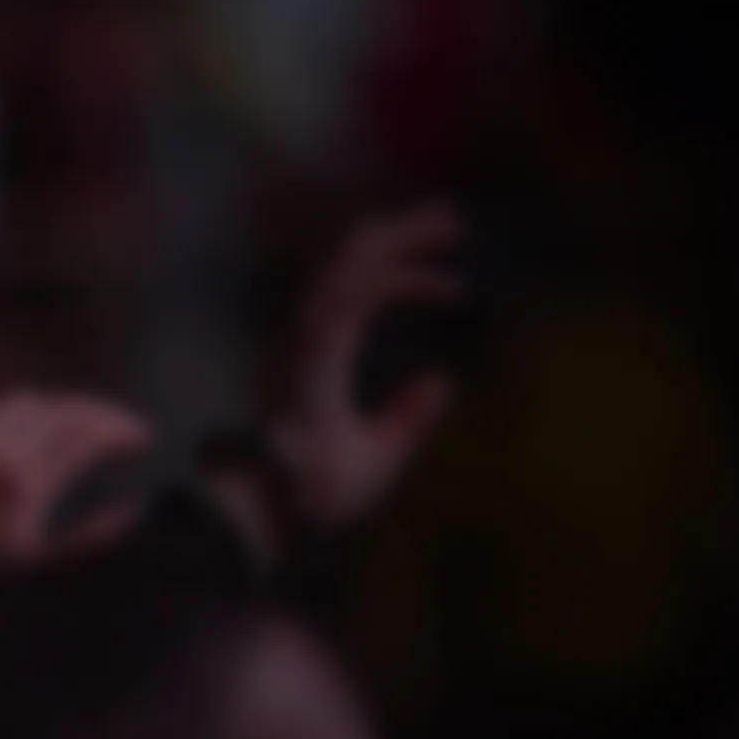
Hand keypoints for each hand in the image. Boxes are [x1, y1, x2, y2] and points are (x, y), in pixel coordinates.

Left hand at [0, 391, 152, 595]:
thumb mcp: (33, 568)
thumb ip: (86, 541)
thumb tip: (130, 514)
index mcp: (24, 483)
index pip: (89, 434)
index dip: (123, 429)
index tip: (144, 437)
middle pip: (65, 408)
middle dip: (102, 413)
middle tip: (124, 427)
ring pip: (29, 401)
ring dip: (63, 408)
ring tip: (84, 427)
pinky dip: (23, 416)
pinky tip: (35, 434)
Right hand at [256, 203, 467, 534]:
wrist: (281, 523)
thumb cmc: (320, 496)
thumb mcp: (382, 452)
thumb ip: (409, 417)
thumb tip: (443, 379)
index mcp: (319, 359)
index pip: (359, 294)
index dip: (405, 274)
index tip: (457, 285)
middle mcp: (305, 345)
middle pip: (349, 267)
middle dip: (399, 235)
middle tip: (451, 216)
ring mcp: (300, 351)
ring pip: (343, 273)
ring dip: (397, 246)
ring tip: (444, 223)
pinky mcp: (305, 366)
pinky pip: (342, 309)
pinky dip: (385, 287)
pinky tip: (433, 282)